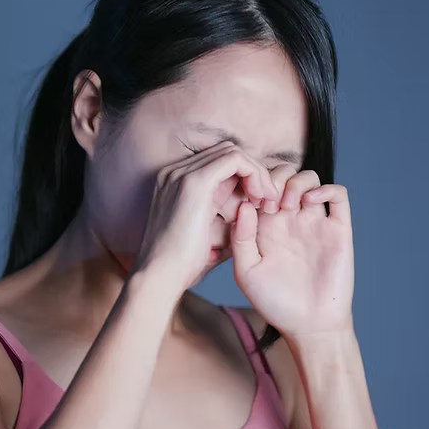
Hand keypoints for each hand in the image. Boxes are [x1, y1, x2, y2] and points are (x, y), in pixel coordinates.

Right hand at [132, 142, 278, 291]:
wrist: (160, 276)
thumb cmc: (183, 265)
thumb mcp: (206, 232)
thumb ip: (223, 213)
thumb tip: (248, 207)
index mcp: (176, 182)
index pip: (219, 162)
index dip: (245, 177)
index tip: (260, 203)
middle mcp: (176, 172)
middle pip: (227, 152)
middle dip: (254, 173)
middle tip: (268, 200)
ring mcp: (182, 174)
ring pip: (233, 152)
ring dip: (257, 173)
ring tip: (266, 201)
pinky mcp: (195, 182)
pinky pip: (235, 160)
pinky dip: (254, 175)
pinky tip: (260, 199)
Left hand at [231, 167, 354, 338]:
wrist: (310, 326)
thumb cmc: (276, 304)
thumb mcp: (246, 272)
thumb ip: (240, 238)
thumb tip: (243, 204)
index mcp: (266, 226)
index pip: (258, 187)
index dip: (251, 184)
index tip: (246, 199)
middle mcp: (290, 219)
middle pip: (284, 174)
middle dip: (274, 178)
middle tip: (268, 201)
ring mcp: (315, 222)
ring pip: (310, 179)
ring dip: (297, 181)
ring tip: (287, 204)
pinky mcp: (338, 229)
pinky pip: (338, 195)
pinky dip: (326, 188)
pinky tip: (310, 202)